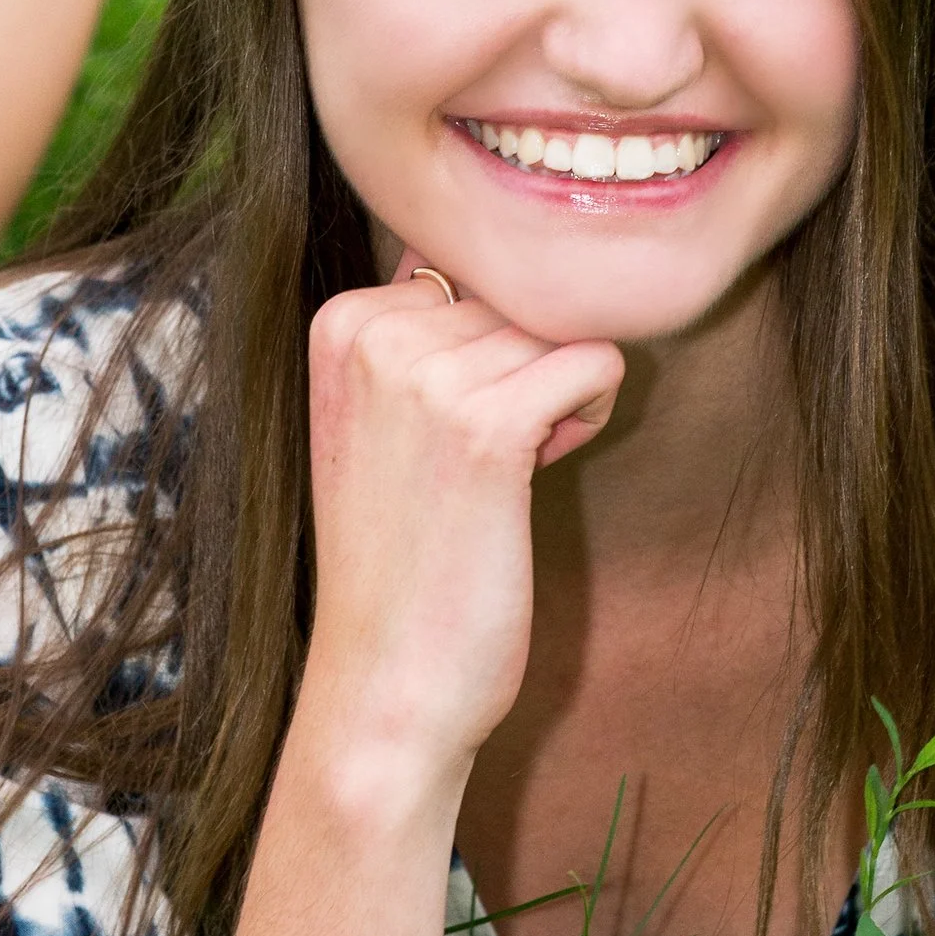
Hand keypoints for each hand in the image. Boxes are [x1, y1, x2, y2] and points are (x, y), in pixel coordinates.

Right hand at [298, 269, 623, 782]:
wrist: (385, 679)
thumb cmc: (404, 554)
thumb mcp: (385, 417)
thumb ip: (430, 331)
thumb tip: (528, 256)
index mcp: (340, 321)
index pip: (471, 266)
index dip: (489, 345)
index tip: (453, 424)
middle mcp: (372, 334)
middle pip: (518, 296)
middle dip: (528, 368)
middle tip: (485, 460)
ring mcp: (424, 377)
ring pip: (560, 328)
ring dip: (560, 395)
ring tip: (506, 474)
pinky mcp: (486, 427)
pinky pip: (595, 361)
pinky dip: (594, 408)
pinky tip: (547, 466)